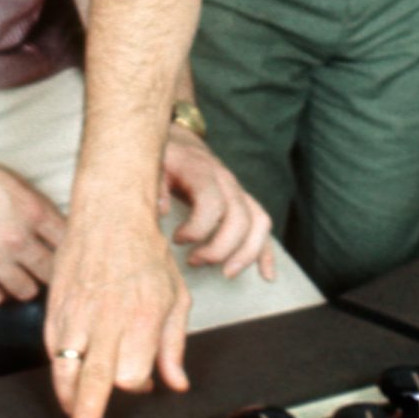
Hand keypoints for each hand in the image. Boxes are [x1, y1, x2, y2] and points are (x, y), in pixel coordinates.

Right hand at [0, 147, 67, 306]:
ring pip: (26, 290)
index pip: (68, 242)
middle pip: (51, 271)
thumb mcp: (12, 180)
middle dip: (52, 272)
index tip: (66, 254)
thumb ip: (35, 205)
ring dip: (26, 286)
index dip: (69, 249)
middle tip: (47, 272)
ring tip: (21, 279)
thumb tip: (54, 225)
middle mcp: (18, 238)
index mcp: (33, 211)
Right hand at [44, 195, 191, 417]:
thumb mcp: (175, 297)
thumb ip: (174, 345)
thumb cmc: (146, 253)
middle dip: (85, 416)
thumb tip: (176, 384)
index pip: (133, 375)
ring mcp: (77, 314)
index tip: (143, 380)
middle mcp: (107, 319)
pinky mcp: (56, 308)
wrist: (109, 213)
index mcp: (142, 317)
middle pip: (95, 379)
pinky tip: (67, 379)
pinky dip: (59, 369)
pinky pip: (52, 350)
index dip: (138, 384)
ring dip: (68, 398)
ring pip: (65, 368)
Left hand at [157, 126, 277, 279]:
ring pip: (259, 223)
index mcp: (203, 171)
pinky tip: (266, 275)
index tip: (177, 239)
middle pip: (240, 218)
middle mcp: (227, 181)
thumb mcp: (152, 164)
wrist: (180, 143)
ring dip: (246, 253)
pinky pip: (263, 227)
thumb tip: (162, 210)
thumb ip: (155, 185)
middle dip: (220, 248)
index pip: (212, 203)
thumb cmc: (164, 159)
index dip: (196, 229)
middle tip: (194, 261)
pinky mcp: (244, 202)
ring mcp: (239, 192)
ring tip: (225, 273)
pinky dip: (266, 252)